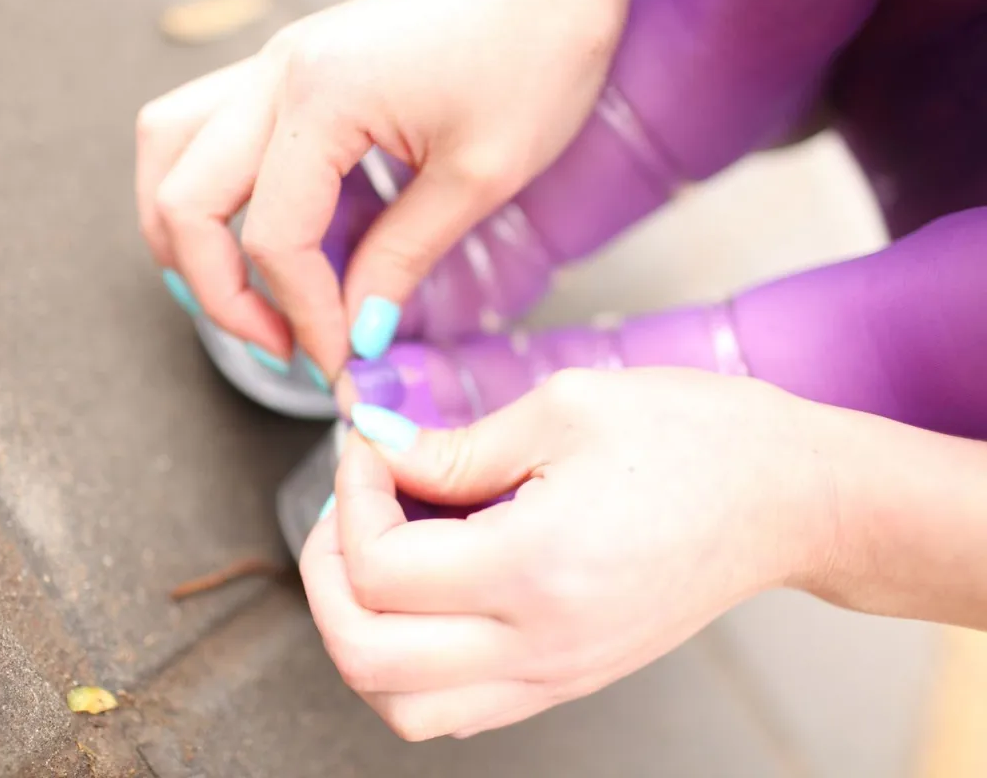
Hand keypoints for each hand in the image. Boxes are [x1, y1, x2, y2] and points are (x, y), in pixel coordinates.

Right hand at [136, 0, 630, 375]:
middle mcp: (276, 74)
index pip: (273, 239)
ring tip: (237, 293)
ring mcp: (275, 63)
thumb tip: (357, 331)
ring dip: (185, 233)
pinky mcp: (293, 66)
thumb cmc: (536, 48)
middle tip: (281, 343)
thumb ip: (403, 258)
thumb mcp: (479, 175)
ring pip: (168, 151)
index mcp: (320, 98)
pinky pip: (207, 128)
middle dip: (219, 292)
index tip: (340, 361)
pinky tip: (257, 228)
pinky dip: (212, 189)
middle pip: (183, 200)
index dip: (302, 317)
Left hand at [300, 368, 837, 739]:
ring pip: (402, 707)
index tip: (372, 446)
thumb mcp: (567, 408)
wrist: (790, 499)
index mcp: (535, 568)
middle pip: (366, 656)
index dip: (351, 494)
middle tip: (348, 505)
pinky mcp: (567, 679)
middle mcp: (538, 643)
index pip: (378, 568)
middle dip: (325, 574)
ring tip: (376, 557)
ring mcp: (554, 675)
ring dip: (360, 633)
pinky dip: (409, 662)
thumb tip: (380, 453)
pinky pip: (454, 707)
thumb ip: (456, 444)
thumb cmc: (698, 440)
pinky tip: (426, 593)